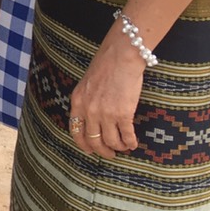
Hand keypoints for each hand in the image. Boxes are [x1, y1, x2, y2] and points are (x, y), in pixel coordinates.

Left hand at [66, 27, 145, 157]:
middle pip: (93, 140)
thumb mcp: (87, 83)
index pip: (76, 131)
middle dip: (102, 151)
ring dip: (118, 147)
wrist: (121, 56)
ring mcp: (105, 113)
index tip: (90, 150)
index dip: (83, 144)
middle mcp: (89, 110)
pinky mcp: (123, 113)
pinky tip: (133, 143)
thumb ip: (86, 100)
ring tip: (123, 146)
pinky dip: (130, 142)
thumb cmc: (106, 65)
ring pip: (110, 141)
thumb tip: (92, 118)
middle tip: (110, 154)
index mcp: (77, 101)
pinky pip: (126, 136)